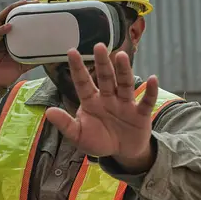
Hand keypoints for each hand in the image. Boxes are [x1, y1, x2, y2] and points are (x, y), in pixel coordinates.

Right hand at [0, 0, 36, 87]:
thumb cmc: (3, 74)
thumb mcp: (21, 65)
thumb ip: (32, 60)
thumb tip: (48, 58)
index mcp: (7, 39)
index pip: (16, 21)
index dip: (24, 14)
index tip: (37, 7)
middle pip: (7, 17)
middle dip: (17, 8)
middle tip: (30, 2)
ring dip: (8, 12)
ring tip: (19, 6)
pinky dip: (1, 31)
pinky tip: (9, 27)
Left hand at [45, 43, 158, 170]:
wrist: (122, 153)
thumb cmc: (98, 140)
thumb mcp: (79, 135)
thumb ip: (65, 125)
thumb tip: (48, 112)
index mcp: (91, 101)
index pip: (83, 82)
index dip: (78, 68)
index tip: (71, 51)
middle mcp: (108, 98)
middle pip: (106, 78)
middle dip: (103, 63)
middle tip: (99, 46)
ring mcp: (125, 104)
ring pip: (124, 84)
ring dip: (124, 70)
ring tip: (121, 56)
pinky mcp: (140, 114)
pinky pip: (146, 101)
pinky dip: (150, 91)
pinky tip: (152, 78)